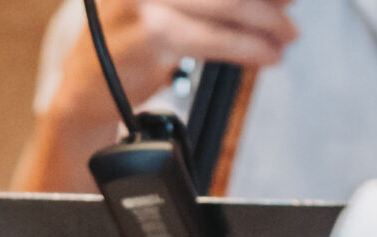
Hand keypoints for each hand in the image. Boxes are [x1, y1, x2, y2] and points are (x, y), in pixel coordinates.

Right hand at [54, 0, 297, 116]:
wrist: (85, 87)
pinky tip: (266, 54)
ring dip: (265, 23)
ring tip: (285, 38)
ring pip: (225, 4)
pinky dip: (247, 48)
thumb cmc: (130, 40)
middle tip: (291, 13)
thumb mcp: (169, 4)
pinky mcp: (150, 36)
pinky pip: (212, 40)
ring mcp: (146, 2)